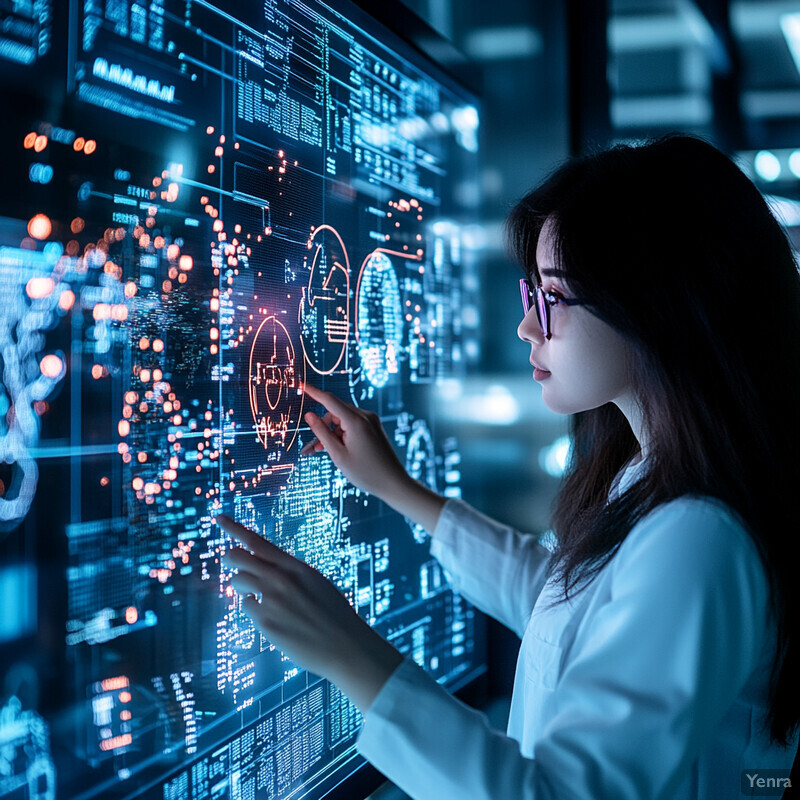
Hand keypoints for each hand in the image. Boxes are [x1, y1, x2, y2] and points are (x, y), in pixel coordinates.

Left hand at [217, 514, 402, 712]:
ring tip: (265, 599)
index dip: (234, 528)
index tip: (218, 517)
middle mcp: (281, 579)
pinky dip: (255, 611)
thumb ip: (288, 573)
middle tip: (232, 563)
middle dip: (231, 559)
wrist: (345, 646)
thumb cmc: (333, 615)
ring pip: (238, 582)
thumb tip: (260, 570)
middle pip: (237, 557)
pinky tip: (275, 620)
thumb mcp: (314, 582)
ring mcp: (271, 601)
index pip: (257, 542)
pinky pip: (247, 607)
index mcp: (295, 566)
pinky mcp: (265, 623)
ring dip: (244, 588)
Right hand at [300, 383, 446, 532]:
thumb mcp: (338, 454)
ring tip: (322, 452)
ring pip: (342, 419)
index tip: (301, 385)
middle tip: (310, 448)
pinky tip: (337, 449)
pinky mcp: (374, 427)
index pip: (329, 400)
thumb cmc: (365, 472)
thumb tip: (309, 415)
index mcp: (356, 421)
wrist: (393, 483)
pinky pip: (352, 424)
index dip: (313, 392)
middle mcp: (365, 416)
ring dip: (331, 432)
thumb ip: (321, 432)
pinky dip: (342, 434)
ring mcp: (371, 421)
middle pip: (335, 411)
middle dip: (321, 426)